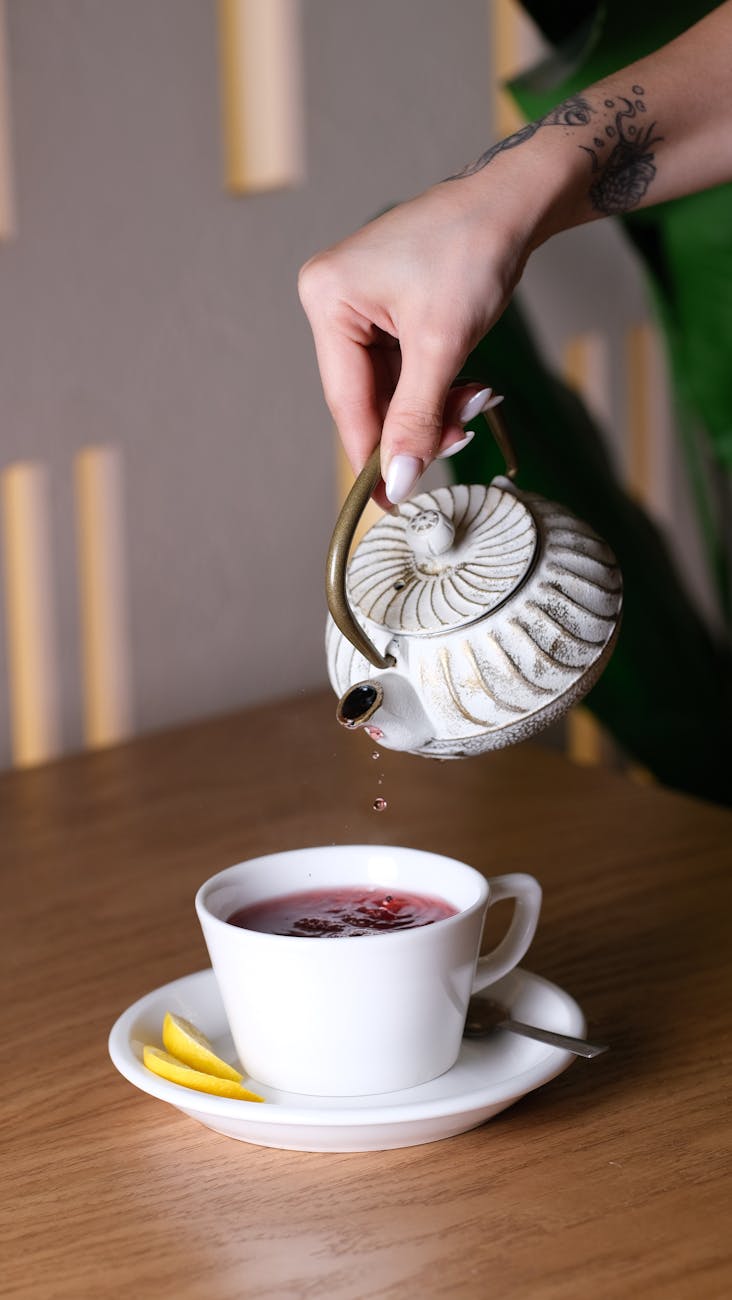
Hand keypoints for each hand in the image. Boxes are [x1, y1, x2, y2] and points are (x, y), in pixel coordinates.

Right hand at [298, 175, 539, 506]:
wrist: (514, 200)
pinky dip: (435, 386)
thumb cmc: (475, 249)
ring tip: (474, 404)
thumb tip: (396, 480)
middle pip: (366, 397)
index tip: (390, 501)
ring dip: (432, 408)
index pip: (346, 400)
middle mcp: (332, 299)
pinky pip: (402, 368)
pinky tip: (466, 387)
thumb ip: (416, 418)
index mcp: (328, 299)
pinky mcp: (384, 307)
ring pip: (389, 388)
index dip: (372, 454)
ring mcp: (358, 303)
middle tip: (460, 440)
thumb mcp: (443, 343)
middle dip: (415, 424)